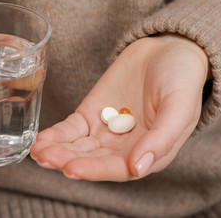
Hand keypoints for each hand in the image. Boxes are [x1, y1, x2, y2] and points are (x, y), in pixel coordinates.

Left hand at [31, 34, 209, 180]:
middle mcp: (125, 147)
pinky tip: (41, 140)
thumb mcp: (180, 107)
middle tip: (47, 158)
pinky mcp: (92, 113)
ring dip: (58, 150)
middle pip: (93, 160)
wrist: (168, 49)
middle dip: (69, 160)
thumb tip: (139, 167)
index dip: (95, 170)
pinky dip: (57, 135)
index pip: (119, 168)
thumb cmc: (182, 79)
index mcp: (150, 152)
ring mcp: (106, 130)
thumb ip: (162, 138)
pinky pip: (72, 128)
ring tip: (38, 151)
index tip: (72, 168)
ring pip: (79, 147)